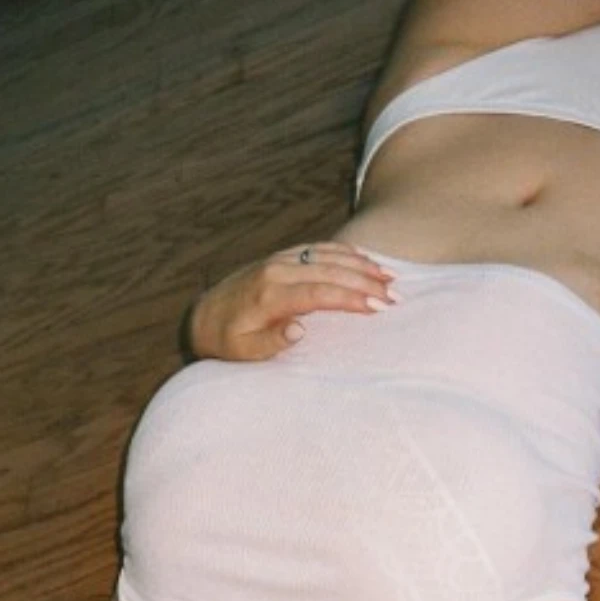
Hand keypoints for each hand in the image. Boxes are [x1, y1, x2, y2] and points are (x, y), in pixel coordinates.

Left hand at [186, 242, 396, 359]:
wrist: (203, 315)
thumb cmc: (226, 341)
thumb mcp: (243, 351)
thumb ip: (271, 343)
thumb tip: (300, 330)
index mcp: (269, 295)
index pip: (318, 293)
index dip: (350, 298)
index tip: (377, 307)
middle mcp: (276, 270)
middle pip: (329, 271)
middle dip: (365, 282)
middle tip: (396, 296)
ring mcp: (280, 260)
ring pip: (327, 256)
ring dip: (361, 265)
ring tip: (391, 277)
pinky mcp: (282, 257)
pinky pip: (318, 249)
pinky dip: (344, 253)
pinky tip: (366, 260)